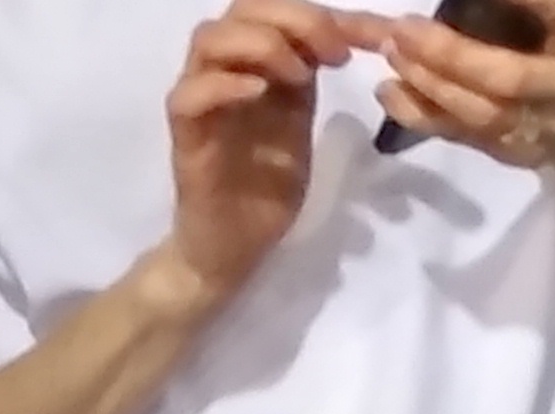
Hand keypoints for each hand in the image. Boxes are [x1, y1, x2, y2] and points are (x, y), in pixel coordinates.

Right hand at [158, 0, 353, 311]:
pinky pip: (189, 95)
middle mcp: (222, 73)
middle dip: (295, 18)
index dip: (322, 12)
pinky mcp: (187, 140)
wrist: (234, 249)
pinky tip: (260, 94)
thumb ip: (308, 73)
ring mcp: (201, 104)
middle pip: (240, 9)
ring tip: (297, 76)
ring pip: (209, 39)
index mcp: (253, 65)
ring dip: (260, 45)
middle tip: (334, 53)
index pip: (274, 8)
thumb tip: (342, 32)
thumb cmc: (266, 189)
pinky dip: (224, 85)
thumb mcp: (299, 118)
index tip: (368, 36)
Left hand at [373, 0, 554, 172]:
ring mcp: (546, 126)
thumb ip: (532, 4)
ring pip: (483, 114)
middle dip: (450, 55)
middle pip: (510, 78)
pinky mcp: (517, 153)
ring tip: (391, 51)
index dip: (521, 0)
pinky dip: (420, 114)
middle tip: (402, 29)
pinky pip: (463, 136)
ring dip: (429, 84)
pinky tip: (388, 90)